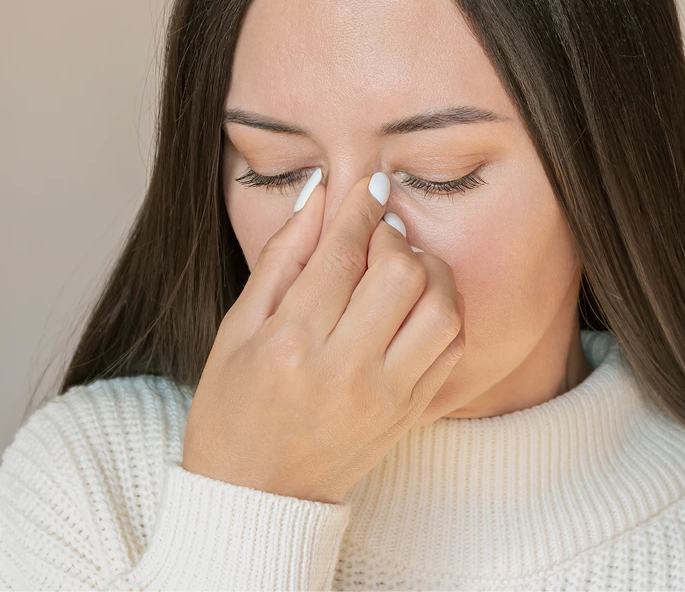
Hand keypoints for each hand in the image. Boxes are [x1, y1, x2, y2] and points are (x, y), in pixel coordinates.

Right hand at [182, 169, 465, 504]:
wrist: (255, 502)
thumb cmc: (232, 412)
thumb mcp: (236, 329)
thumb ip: (282, 258)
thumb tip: (320, 197)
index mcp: (290, 345)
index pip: (341, 254)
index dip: (360, 207)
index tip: (371, 183)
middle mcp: (344, 371)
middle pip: (401, 273)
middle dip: (394, 237)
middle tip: (376, 236)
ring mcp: (385, 397)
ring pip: (441, 308)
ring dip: (429, 271)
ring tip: (401, 268)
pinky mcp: (410, 414)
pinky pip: (453, 348)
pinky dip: (445, 312)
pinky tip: (416, 305)